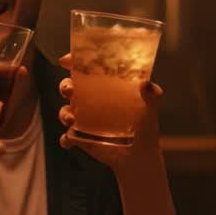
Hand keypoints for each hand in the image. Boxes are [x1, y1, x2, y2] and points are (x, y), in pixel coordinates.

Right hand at [56, 54, 162, 170]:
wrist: (140, 153)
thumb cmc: (144, 122)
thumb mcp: (150, 105)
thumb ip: (152, 93)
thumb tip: (147, 85)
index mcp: (103, 86)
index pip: (85, 69)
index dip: (73, 62)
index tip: (65, 61)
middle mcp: (90, 99)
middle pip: (69, 86)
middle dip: (65, 86)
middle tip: (69, 90)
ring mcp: (84, 119)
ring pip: (65, 111)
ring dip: (64, 114)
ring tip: (71, 120)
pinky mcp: (81, 137)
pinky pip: (68, 137)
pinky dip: (66, 139)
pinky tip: (70, 140)